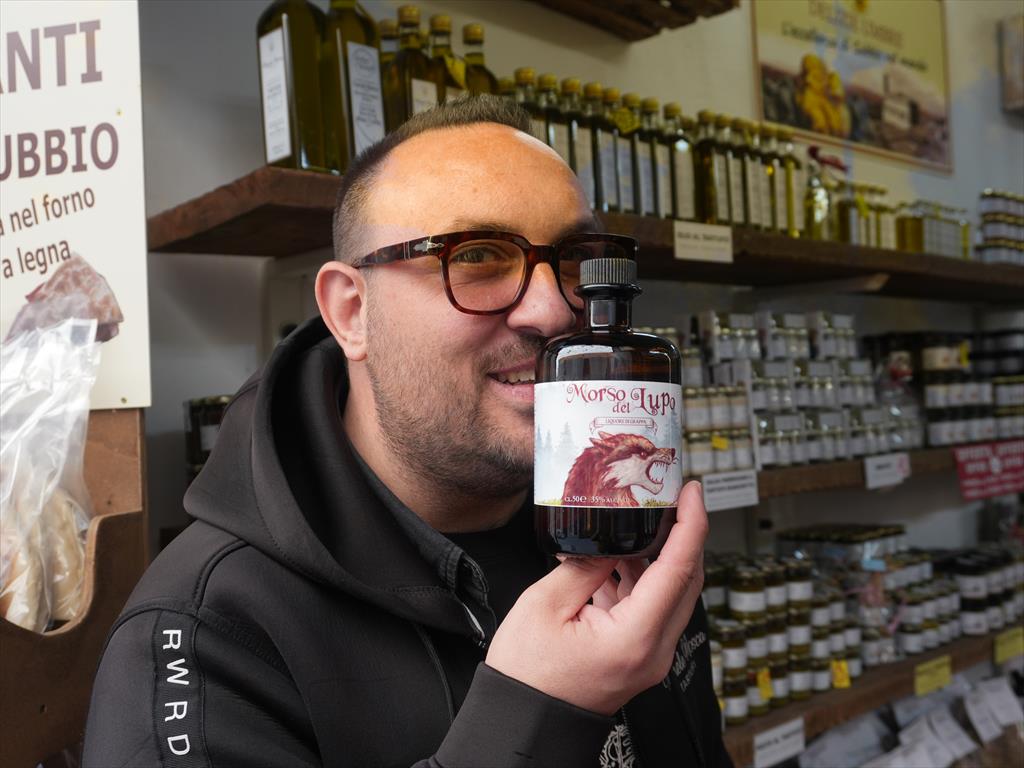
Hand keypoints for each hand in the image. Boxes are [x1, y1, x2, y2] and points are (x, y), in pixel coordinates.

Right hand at [485, 481, 707, 715]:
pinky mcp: (639, 656)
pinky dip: (641, 580)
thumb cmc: (528, 675)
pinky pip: (653, 609)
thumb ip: (585, 566)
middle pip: (687, 581)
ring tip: (632, 525)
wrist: (526, 720)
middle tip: (671, 499)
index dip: (690, 525)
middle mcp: (653, 651)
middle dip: (684, 535)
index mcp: (634, 637)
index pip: (678, 570)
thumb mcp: (545, 605)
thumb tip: (609, 537)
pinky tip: (614, 560)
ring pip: (672, 594)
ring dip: (658, 557)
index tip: (691, 492)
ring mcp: (650, 656)